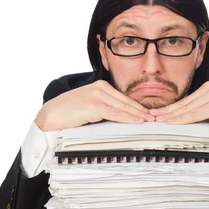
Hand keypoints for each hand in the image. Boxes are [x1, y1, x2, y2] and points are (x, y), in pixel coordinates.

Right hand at [35, 80, 153, 130]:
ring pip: (123, 107)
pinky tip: (138, 122)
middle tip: (157, 118)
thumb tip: (122, 119)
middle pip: (127, 101)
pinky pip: (115, 113)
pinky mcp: (93, 105)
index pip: (124, 98)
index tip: (151, 114)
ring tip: (151, 121)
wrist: (51, 115)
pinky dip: (128, 118)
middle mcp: (100, 88)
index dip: (139, 106)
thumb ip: (105, 109)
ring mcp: (96, 96)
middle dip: (143, 110)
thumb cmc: (70, 114)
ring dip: (139, 114)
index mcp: (101, 86)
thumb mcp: (91, 108)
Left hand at [149, 81, 208, 129]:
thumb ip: (204, 114)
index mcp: (208, 90)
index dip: (171, 109)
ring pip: (187, 108)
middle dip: (166, 111)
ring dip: (171, 116)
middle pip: (183, 103)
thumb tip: (188, 123)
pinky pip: (195, 113)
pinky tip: (172, 122)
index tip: (158, 115)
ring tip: (157, 121)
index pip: (186, 102)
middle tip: (151, 117)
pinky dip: (182, 119)